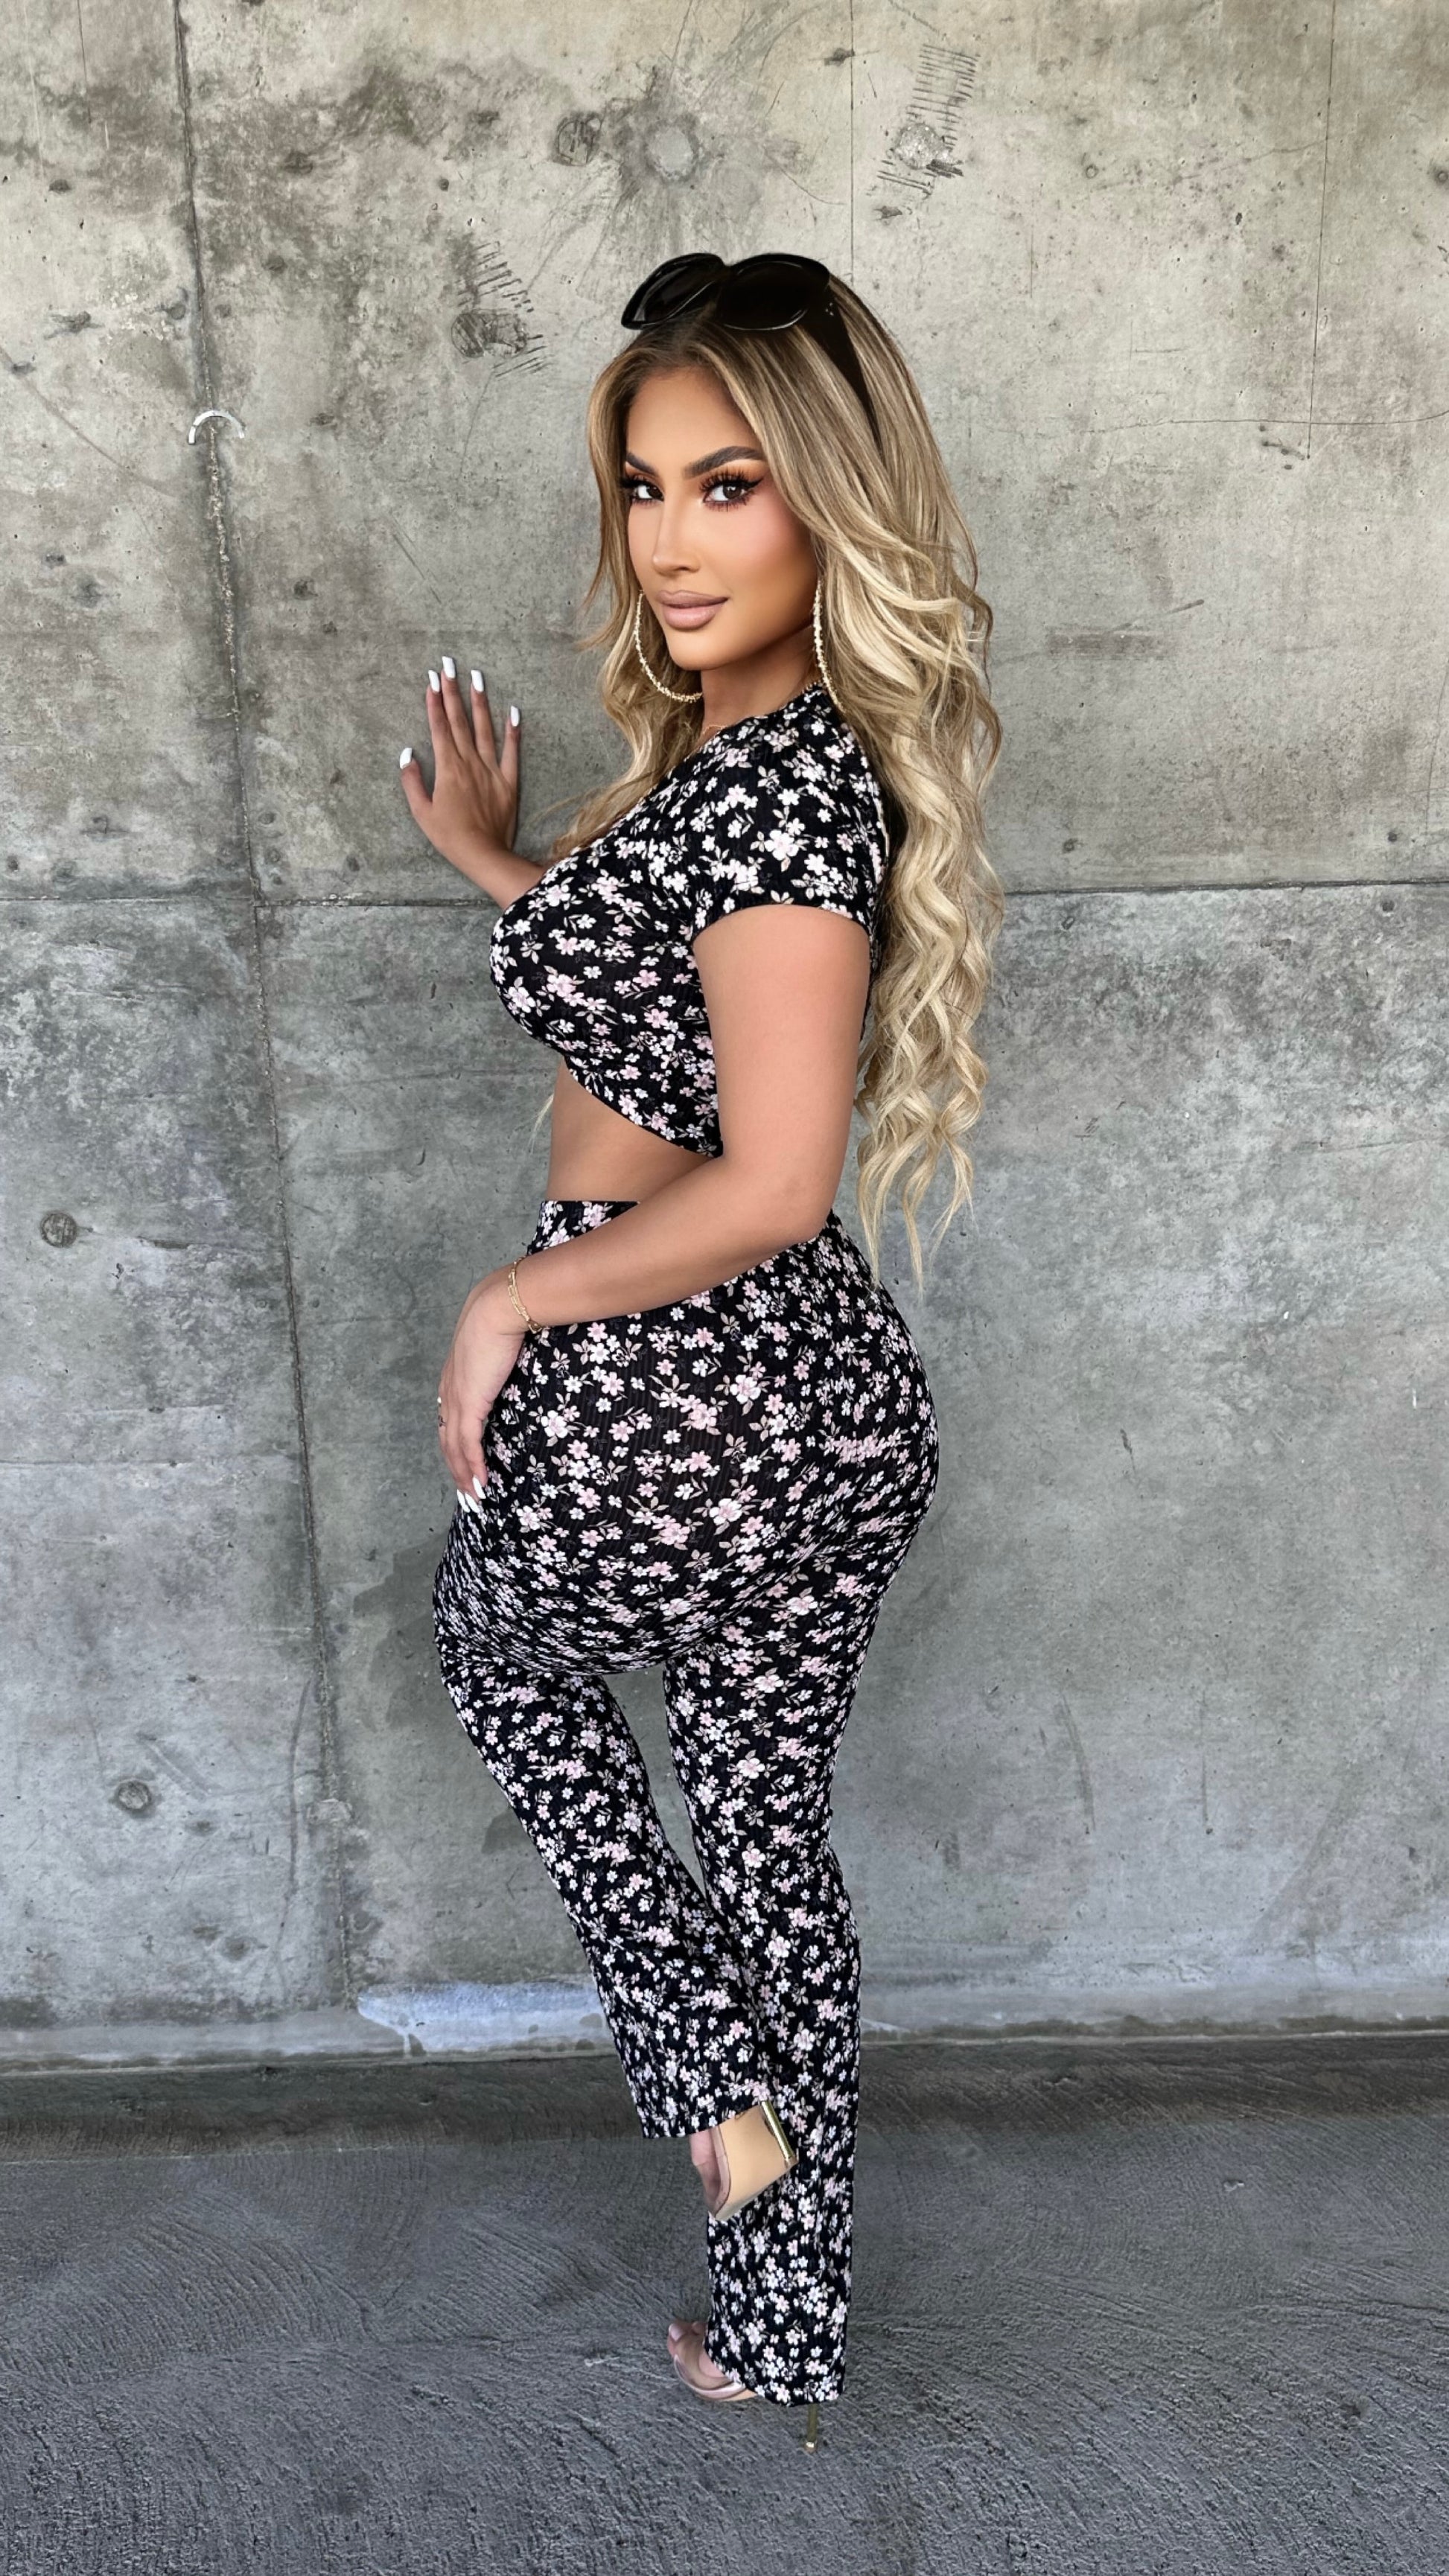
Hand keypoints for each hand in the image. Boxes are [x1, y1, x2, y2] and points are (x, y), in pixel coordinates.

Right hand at [400, 658, 519, 882]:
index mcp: (447, 768)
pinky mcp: (508, 781)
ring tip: (476, 677)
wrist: (483, 853)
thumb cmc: (449, 836)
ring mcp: (490, 770)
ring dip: (479, 701)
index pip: (439, 727)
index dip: (434, 702)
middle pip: (459, 720)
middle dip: (453, 691)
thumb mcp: (422, 811)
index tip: (431, 679)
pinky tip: (512, 711)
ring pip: (484, 729)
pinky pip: (511, 752)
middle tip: (449, 665)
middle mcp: (469, 762)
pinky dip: (512, 731)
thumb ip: (412, 781)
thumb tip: (407, 754)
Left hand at [437, 1270, 527, 1505]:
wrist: (503, 1305)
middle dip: (456, 1468)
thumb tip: (523, 1350)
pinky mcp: (469, 1404)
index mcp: (456, 1374)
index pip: (450, 1418)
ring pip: (453, 1448)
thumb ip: (505, 1351)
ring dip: (464, 1475)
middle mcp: (450, 1389)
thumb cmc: (507, 1313)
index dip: (456, 1443)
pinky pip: (467, 1444)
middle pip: (447, 1439)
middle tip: (467, 1490)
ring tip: (474, 1497)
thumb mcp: (502, 1336)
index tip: (465, 1461)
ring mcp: (457, 1398)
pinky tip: (480, 1484)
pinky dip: (472, 1467)